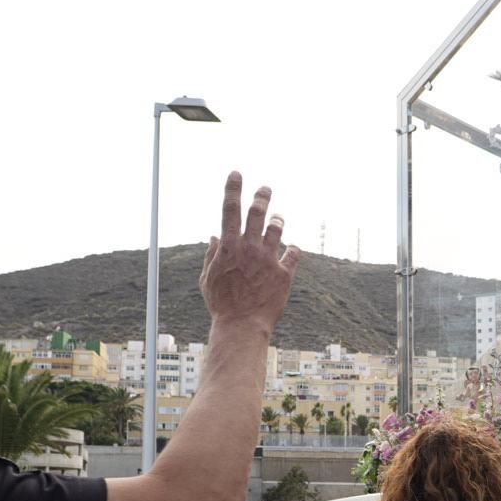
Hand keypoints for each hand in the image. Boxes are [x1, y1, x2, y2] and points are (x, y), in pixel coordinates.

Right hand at [201, 172, 299, 335]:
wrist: (242, 326)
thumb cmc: (221, 304)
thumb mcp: (207, 278)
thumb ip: (210, 255)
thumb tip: (213, 237)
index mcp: (228, 247)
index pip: (229, 209)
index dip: (233, 188)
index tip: (237, 173)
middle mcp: (249, 248)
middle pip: (257, 213)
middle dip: (262, 196)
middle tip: (266, 188)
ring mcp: (268, 259)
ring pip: (277, 229)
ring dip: (278, 220)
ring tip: (278, 218)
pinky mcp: (284, 273)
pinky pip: (293, 253)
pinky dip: (292, 248)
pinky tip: (291, 248)